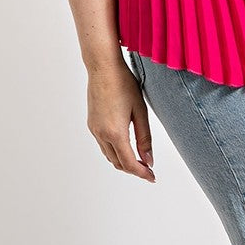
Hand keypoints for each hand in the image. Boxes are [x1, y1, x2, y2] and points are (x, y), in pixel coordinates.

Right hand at [86, 59, 155, 181]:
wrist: (103, 67)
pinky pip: (103, 145)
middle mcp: (101, 134)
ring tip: (139, 158)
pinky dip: (115, 151)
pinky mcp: (91, 123)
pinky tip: (125, 145)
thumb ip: (144, 137)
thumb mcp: (140, 110)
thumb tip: (148, 160)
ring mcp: (94, 129)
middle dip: (133, 169)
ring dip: (123, 161)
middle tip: (148, 169)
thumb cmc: (124, 84)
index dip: (142, 173)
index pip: (129, 163)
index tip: (152, 177)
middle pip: (118, 163)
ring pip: (109, 155)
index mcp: (115, 133)